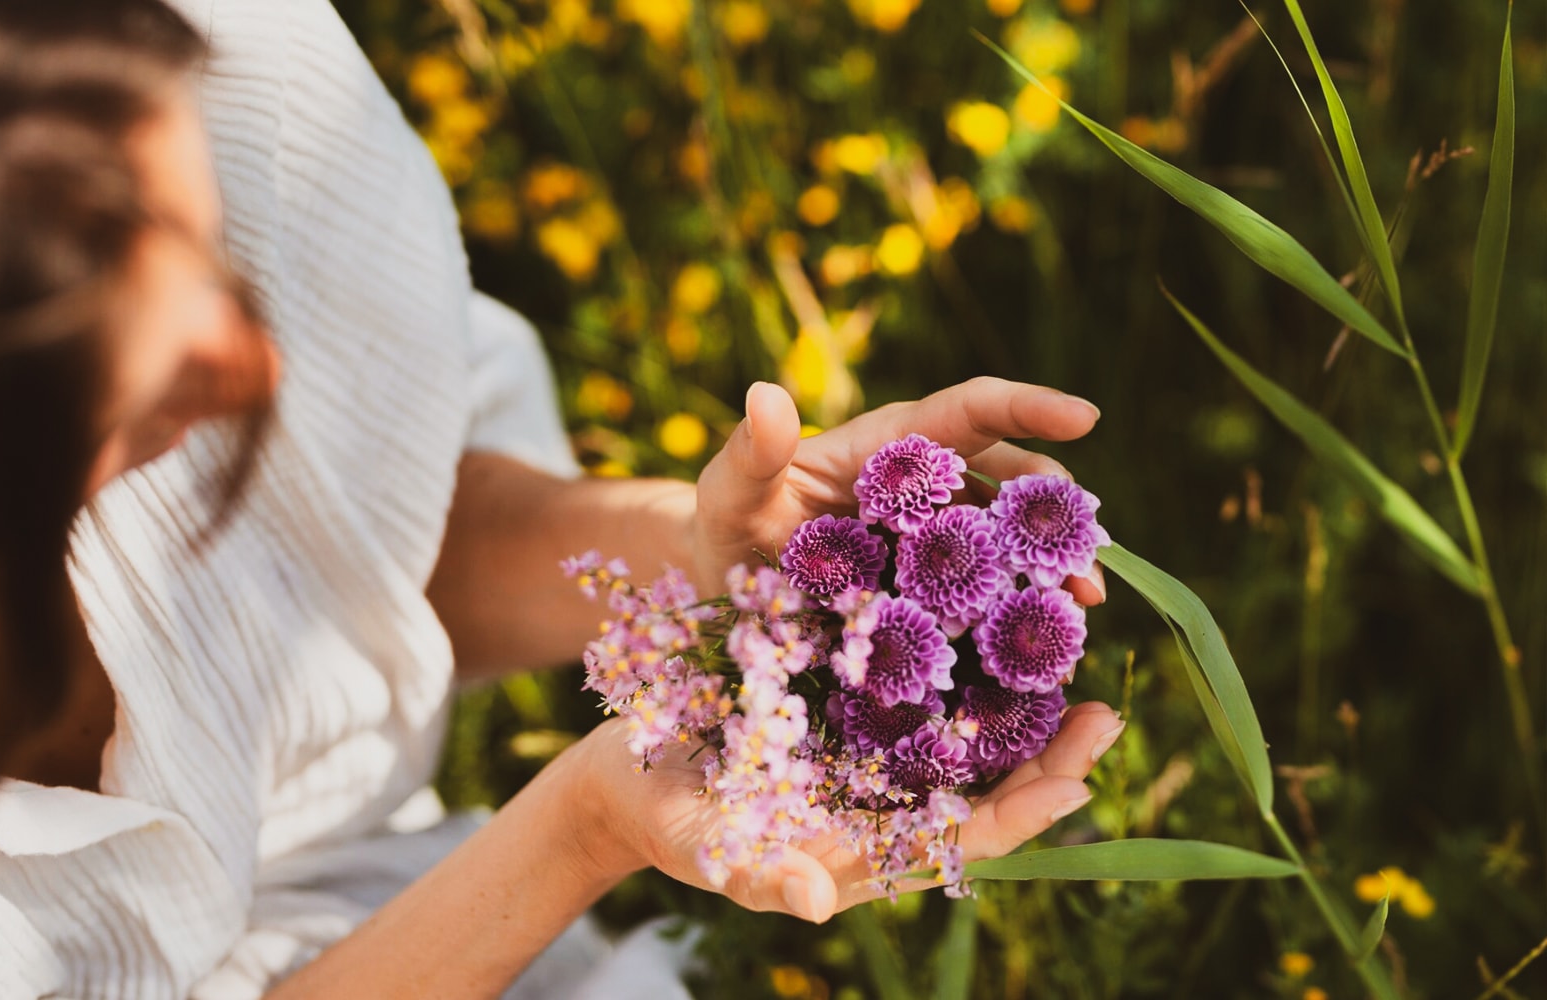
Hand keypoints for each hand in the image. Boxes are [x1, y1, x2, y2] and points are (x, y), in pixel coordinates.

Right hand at [578, 701, 1125, 921]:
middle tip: (1105, 712)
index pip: (962, 838)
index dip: (1022, 812)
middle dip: (1048, 758)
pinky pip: (913, 692)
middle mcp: (879, 804)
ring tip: (1067, 653)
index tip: (1080, 781)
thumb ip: (758, 873)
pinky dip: (953, 661)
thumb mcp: (702, 845)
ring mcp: (864, 757)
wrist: (622, 777)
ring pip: (959, 738)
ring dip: (1014, 702)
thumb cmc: (662, 821)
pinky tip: (981, 612)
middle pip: (982, 788)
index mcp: (863, 849)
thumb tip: (814, 903)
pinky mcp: (841, 709)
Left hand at [693, 378, 1105, 602]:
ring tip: (1077, 625)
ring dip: (1052, 579)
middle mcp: (930, 488)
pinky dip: (1018, 624)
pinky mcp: (933, 595)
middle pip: (1014, 487)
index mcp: (894, 444)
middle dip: (1060, 521)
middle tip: (1088, 577)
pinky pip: (987, 602)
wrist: (724, 583)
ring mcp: (936, 544)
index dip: (1029, 407)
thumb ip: (751, 452)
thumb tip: (766, 395)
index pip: (971, 411)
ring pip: (1013, 548)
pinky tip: (1040, 665)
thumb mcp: (730, 490)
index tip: (1086, 416)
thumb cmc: (729, 520)